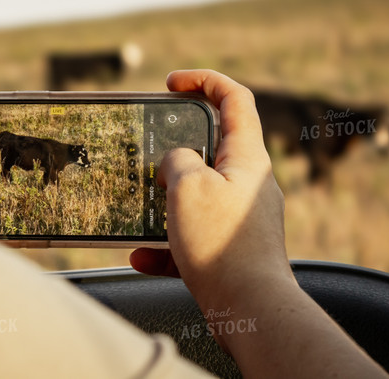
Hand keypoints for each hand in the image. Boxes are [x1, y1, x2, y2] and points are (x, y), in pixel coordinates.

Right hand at [130, 70, 289, 305]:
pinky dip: (167, 244)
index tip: (171, 83)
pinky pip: (193, 235)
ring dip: (165, 200)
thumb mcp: (188, 185)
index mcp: (247, 157)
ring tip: (138, 208)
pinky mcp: (230, 247)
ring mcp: (240, 216)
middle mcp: (248, 183)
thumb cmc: (223, 243)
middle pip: (213, 146)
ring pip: (197, 194)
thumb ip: (177, 160)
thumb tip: (176, 163)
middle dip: (175, 147)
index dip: (204, 80)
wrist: (250, 309)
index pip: (234, 98)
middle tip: (148, 152)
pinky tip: (142, 256)